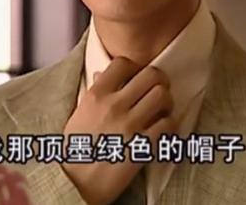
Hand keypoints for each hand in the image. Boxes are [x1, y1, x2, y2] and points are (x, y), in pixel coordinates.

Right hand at [61, 57, 174, 204]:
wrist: (77, 183)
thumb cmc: (76, 149)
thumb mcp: (78, 114)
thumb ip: (94, 93)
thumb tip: (102, 74)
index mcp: (96, 95)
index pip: (124, 63)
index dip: (135, 67)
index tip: (136, 76)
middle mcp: (114, 105)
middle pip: (151, 75)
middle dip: (159, 80)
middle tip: (158, 89)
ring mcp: (130, 125)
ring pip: (163, 96)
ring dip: (167, 102)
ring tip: (161, 110)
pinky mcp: (143, 146)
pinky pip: (169, 124)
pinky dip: (169, 125)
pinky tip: (162, 130)